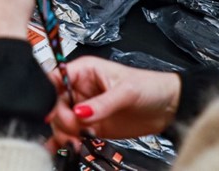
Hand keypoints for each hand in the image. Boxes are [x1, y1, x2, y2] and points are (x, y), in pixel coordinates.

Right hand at [47, 58, 180, 146]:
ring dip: (65, 133)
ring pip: (61, 121)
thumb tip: (80, 114)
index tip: (53, 110)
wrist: (169, 107)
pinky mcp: (92, 127)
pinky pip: (72, 134)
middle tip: (75, 128)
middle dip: (61, 118)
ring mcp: (86, 109)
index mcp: (85, 71)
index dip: (50, 94)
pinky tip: (65, 148)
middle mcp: (81, 89)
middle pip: (55, 103)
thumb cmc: (150, 87)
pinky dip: (66, 142)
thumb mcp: (126, 92)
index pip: (56, 78)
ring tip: (78, 141)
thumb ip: (102, 104)